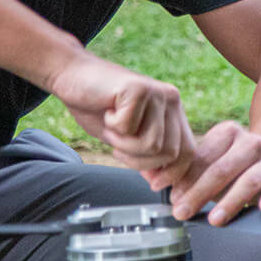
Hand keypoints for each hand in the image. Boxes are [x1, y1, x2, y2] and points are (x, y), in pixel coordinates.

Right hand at [46, 52, 193, 171]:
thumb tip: (161, 181)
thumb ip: (146, 155)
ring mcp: (157, 93)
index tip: (154, 184)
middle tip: (118, 146)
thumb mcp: (126, 138)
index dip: (173, 173)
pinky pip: (129, 129)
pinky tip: (107, 112)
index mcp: (173, 112)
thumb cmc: (97, 107)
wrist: (72, 76)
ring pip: (151, 144)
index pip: (188, 151)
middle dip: (140, 161)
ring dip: (123, 144)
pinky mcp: (138, 89)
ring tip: (112, 127)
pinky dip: (112, 127)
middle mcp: (171, 100)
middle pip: (170, 153)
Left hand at [148, 120, 260, 224]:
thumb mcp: (212, 163)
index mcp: (228, 133)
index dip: (184, 178)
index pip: (202, 158)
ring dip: (230, 201)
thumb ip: (187, 173)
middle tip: (182, 212)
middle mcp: (251, 142)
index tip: (169, 196)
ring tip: (214, 219)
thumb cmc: (233, 167)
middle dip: (199, 193)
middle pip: (222, 169)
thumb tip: (157, 182)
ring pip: (249, 180)